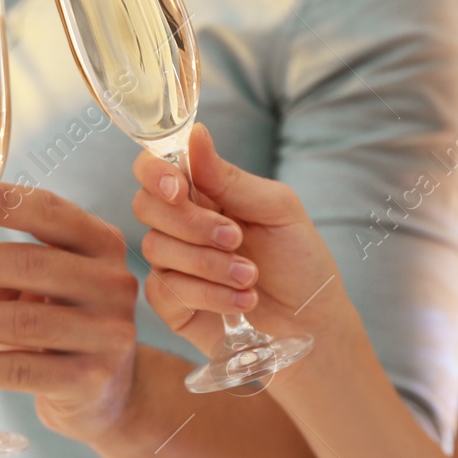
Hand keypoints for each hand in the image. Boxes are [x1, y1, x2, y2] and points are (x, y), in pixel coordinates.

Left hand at [0, 182, 139, 443]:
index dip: (5, 201)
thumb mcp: (24, 284)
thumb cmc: (59, 323)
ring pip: (23, 320)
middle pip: (32, 265)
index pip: (52, 212)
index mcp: (100, 244)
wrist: (105, 392)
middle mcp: (112, 283)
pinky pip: (21, 369)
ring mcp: (107, 333)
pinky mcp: (90, 379)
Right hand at [131, 124, 356, 354]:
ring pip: (158, 250)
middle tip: (237, 239)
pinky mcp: (172, 304)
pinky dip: (207, 295)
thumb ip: (231, 179)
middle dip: (192, 224)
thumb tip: (197, 134)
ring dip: (209, 265)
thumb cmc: (299, 261)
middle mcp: (179, 225)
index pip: (153, 169)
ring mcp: (172, 265)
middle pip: (146, 207)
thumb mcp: (277, 210)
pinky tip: (240, 302)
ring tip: (250, 277)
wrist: (311, 322)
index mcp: (202, 193)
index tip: (180, 189)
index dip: (155, 174)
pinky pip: (165, 291)